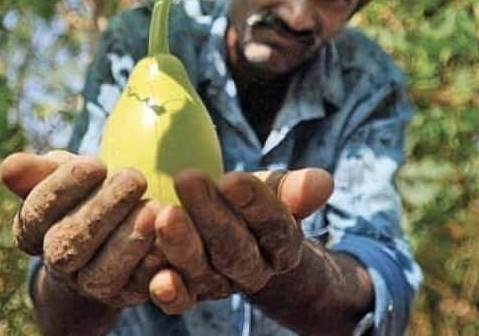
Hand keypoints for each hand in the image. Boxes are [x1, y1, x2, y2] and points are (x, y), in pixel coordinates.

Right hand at [0, 151, 161, 307]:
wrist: (113, 230)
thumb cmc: (84, 191)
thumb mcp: (62, 174)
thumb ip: (37, 171)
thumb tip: (9, 167)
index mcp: (33, 232)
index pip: (38, 214)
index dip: (63, 189)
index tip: (95, 163)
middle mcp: (58, 264)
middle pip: (69, 247)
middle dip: (102, 211)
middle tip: (134, 178)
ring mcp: (92, 284)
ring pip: (102, 275)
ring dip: (128, 241)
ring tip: (153, 207)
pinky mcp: (126, 295)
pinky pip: (138, 288)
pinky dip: (152, 265)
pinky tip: (167, 236)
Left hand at [148, 168, 333, 313]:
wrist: (229, 233)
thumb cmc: (249, 202)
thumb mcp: (273, 190)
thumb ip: (294, 189)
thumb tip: (322, 181)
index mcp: (282, 247)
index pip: (274, 227)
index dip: (257, 205)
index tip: (234, 179)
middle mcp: (252, 272)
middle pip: (235, 249)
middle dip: (211, 215)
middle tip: (188, 179)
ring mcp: (218, 285)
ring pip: (203, 271)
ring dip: (182, 245)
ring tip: (164, 214)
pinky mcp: (188, 294)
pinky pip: (180, 300)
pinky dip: (168, 291)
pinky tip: (156, 278)